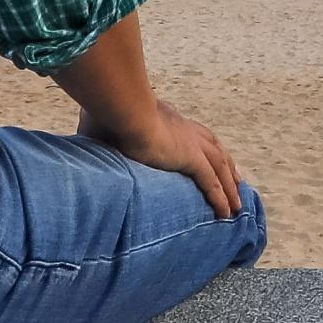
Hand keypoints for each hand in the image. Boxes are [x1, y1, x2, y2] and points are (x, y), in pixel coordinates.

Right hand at [78, 94, 244, 220]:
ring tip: (238, 203)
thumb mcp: (101, 126)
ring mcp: (189, 142)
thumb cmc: (107, 113)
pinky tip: (227, 213)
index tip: (204, 154)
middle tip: (236, 179)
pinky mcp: (190, 157)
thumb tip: (85, 145)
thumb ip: (100, 136)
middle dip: (226, 163)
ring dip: (230, 185)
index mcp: (165, 117)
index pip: (188, 132)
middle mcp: (183, 127)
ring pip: (220, 166)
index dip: (198, 144)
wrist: (122, 109)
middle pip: (214, 146)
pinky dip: (221, 197)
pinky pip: (212, 182)